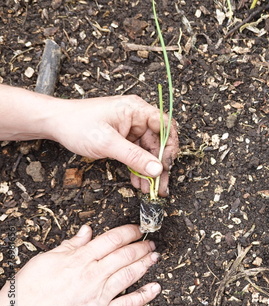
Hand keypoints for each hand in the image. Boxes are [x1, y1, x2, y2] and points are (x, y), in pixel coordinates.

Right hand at [0, 225, 160, 305]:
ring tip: (155, 257)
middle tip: (150, 242)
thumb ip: (70, 246)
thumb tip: (87, 231)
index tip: (138, 229)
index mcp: (79, 260)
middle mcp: (92, 276)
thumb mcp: (45, 261)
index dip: (128, 232)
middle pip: (124, 255)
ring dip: (145, 264)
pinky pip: (127, 304)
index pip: (111, 239)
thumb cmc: (27, 293)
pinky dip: (144, 295)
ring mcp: (98, 297)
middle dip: (141, 247)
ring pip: (129, 275)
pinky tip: (155, 287)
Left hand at [51, 95, 178, 196]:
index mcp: (137, 110)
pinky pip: (138, 155)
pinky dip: (139, 169)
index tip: (167, 166)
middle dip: (159, 166)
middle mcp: (137, 118)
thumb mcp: (107, 143)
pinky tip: (138, 182)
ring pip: (149, 152)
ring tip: (149, 189)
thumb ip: (134, 157)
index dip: (170, 146)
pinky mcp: (125, 139)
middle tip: (160, 186)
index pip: (165, 126)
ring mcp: (131, 129)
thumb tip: (157, 169)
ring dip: (149, 171)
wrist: (55, 124)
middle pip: (159, 142)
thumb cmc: (77, 125)